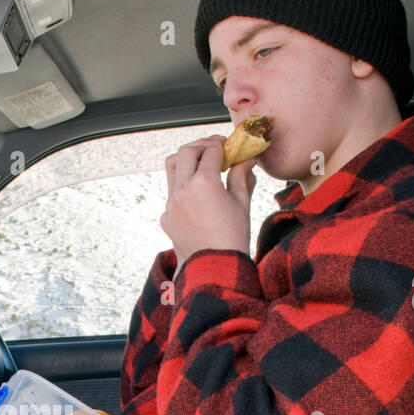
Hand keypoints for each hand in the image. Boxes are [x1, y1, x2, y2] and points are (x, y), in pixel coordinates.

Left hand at [162, 135, 256, 273]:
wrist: (214, 268)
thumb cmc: (233, 237)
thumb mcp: (242, 203)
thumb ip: (241, 176)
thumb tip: (247, 159)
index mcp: (204, 183)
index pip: (211, 151)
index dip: (222, 145)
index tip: (229, 147)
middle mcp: (182, 190)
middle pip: (185, 152)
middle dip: (201, 146)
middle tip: (214, 149)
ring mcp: (171, 203)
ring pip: (171, 168)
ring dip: (186, 161)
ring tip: (201, 165)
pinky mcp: (166, 216)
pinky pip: (171, 192)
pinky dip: (183, 186)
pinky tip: (198, 196)